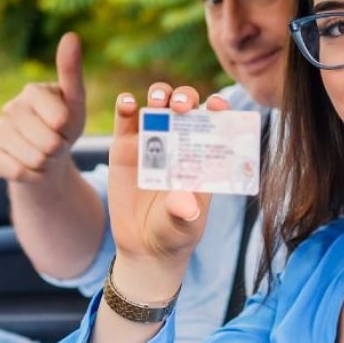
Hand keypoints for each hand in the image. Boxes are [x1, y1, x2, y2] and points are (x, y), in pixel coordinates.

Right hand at [0, 32, 85, 186]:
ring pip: (35, 159)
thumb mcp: (76, 101)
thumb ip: (72, 71)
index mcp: (33, 91)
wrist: (46, 155)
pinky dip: (32, 175)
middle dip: (59, 148)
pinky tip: (29, 164)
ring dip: (47, 162)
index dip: (68, 129)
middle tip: (55, 142)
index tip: (64, 123)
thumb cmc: (65, 125)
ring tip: (44, 152)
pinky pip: (18, 172)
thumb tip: (70, 35)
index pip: (60, 120)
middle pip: (49, 143)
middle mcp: (10, 107)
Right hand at [106, 84, 229, 300]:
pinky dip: (125, 106)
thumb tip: (183, 202)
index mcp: (203, 154)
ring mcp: (152, 141)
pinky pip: (125, 121)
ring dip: (159, 95)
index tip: (218, 105)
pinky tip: (127, 102)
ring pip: (157, 106)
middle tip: (181, 105)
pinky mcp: (124, 148)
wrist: (145, 247)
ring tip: (158, 101)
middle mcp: (180, 141)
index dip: (219, 108)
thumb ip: (185, 213)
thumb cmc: (176, 233)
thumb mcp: (185, 225)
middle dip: (186, 98)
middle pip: (186, 106)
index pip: (216, 122)